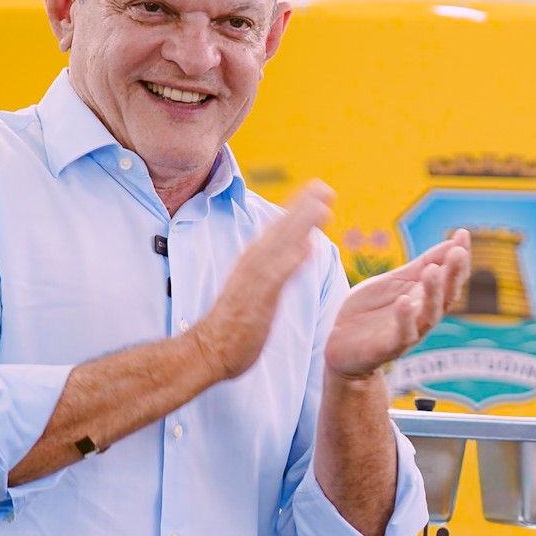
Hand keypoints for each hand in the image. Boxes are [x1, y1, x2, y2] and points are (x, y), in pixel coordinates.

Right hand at [191, 180, 334, 381]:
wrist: (210, 349)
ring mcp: (254, 280)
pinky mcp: (257, 300)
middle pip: (281, 230)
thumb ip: (281, 266)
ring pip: (280, 247)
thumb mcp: (260, 288)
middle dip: (303, 207)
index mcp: (254, 261)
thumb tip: (305, 245)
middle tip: (325, 186)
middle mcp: (253, 264)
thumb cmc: (235, 323)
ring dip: (299, 226)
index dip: (298, 208)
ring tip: (322, 206)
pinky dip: (291, 261)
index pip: (278, 230)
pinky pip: (275, 277)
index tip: (319, 190)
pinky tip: (308, 247)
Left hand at [325, 228, 471, 379]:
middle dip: (454, 274)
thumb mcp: (397, 281)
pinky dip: (405, 319)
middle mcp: (422, 316)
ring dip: (433, 293)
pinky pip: (401, 335)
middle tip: (458, 252)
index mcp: (426, 298)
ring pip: (428, 315)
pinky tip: (405, 301)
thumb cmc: (372, 311)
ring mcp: (408, 333)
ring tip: (433, 270)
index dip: (458, 258)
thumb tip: (453, 242)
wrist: (342, 345)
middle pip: (446, 296)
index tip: (463, 234)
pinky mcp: (388, 348)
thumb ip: (422, 264)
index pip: (450, 278)